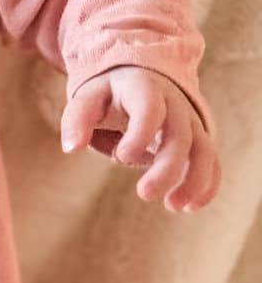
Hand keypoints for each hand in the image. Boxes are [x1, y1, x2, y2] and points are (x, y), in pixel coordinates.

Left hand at [60, 67, 219, 210]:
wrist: (140, 77)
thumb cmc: (109, 95)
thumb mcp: (88, 99)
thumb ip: (77, 120)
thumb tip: (72, 147)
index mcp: (144, 89)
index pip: (150, 108)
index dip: (141, 133)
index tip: (123, 156)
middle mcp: (174, 104)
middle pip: (179, 137)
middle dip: (167, 168)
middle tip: (145, 194)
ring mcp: (190, 121)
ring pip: (202, 150)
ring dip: (194, 180)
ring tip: (174, 206)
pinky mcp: (198, 138)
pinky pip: (211, 160)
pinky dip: (207, 184)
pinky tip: (190, 206)